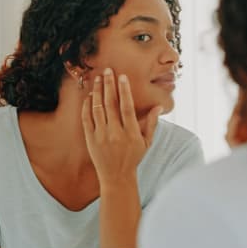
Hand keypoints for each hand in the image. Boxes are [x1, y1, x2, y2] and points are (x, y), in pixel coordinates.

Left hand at [81, 68, 162, 186]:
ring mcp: (101, 136)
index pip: (127, 107)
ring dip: (97, 92)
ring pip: (97, 109)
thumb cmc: (134, 158)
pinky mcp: (90, 139)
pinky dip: (87, 106)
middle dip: (109, 85)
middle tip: (107, 71)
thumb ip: (152, 123)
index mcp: (131, 133)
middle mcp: (115, 133)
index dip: (124, 90)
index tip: (122, 76)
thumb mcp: (146, 142)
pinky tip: (89, 96)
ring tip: (97, 79)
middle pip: (111, 104)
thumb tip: (159, 107)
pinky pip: (87, 119)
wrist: (116, 177)